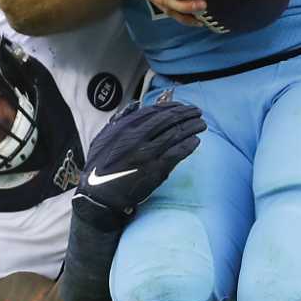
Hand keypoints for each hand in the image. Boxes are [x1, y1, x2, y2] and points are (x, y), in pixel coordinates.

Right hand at [73, 97, 205, 225]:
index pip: (155, 111)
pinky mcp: (156, 170)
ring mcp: (148, 153)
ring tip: (201, 124)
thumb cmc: (99, 167)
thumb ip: (119, 119)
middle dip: (186, 114)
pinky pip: (177, 153)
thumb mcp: (102, 138)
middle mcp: (138, 138)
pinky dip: (189, 145)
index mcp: (125, 128)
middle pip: (169, 120)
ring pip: (176, 134)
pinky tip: (196, 141)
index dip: (172, 107)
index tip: (181, 106)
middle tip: (197, 112)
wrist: (99, 196)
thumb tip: (136, 104)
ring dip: (192, 127)